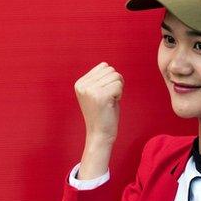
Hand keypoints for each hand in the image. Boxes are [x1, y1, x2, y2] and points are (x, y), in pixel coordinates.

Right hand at [74, 63, 123, 178]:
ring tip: (109, 102)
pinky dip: (120, 95)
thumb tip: (106, 65)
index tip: (104, 94)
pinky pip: (119, 85)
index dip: (110, 79)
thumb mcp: (97, 93)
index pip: (104, 66)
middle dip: (115, 83)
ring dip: (118, 89)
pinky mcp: (100, 96)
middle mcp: (83, 85)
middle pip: (111, 70)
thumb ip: (99, 79)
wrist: (100, 134)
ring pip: (116, 76)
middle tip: (109, 99)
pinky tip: (112, 104)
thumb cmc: (103, 114)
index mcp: (80, 83)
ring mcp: (90, 90)